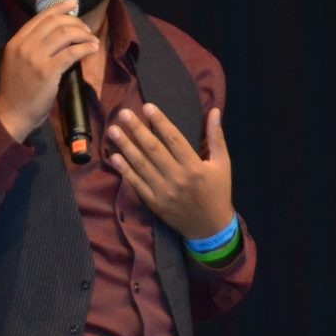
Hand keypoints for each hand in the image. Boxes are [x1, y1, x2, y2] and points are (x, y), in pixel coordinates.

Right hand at [0, 5, 100, 140]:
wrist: (11, 114)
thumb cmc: (15, 92)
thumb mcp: (15, 63)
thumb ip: (29, 48)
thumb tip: (53, 37)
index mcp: (15, 42)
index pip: (40, 18)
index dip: (58, 8)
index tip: (72, 3)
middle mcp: (24, 46)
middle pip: (55, 22)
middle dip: (74, 21)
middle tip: (85, 28)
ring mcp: (35, 57)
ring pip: (65, 34)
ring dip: (83, 34)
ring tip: (91, 39)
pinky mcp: (48, 71)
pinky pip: (72, 52)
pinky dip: (86, 48)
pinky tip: (93, 49)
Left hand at [106, 104, 234, 241]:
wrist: (210, 228)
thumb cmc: (217, 192)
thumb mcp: (223, 164)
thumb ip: (216, 137)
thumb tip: (215, 111)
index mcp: (195, 166)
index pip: (174, 139)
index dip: (160, 122)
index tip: (147, 107)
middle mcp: (177, 178)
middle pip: (153, 149)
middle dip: (137, 130)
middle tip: (123, 113)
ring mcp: (163, 191)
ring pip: (141, 165)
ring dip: (125, 146)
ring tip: (113, 130)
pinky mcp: (154, 203)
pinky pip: (136, 184)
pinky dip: (125, 170)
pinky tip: (114, 157)